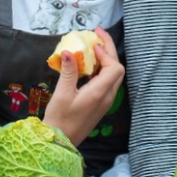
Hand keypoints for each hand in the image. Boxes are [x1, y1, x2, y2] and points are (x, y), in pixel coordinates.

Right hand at [43, 26, 124, 145]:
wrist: (60, 143)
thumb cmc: (60, 120)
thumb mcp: (62, 94)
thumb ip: (68, 72)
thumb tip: (68, 51)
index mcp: (100, 93)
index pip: (115, 67)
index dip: (106, 53)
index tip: (92, 45)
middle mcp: (107, 96)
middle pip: (117, 68)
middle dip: (108, 49)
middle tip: (96, 34)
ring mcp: (105, 100)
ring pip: (112, 74)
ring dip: (105, 58)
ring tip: (92, 45)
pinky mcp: (100, 103)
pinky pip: (106, 80)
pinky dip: (100, 68)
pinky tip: (88, 63)